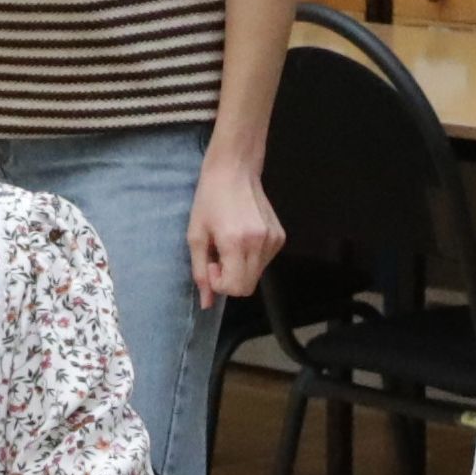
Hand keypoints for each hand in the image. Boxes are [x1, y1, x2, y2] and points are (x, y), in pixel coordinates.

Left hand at [189, 153, 285, 299]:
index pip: (235, 288)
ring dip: (240, 269)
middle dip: (229, 280)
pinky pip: (264, 263)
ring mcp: (273, 240)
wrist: (234, 171)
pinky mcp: (280, 237)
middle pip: (247, 288)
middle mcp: (259, 243)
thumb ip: (200, 272)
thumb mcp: (195, 235)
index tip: (211, 263)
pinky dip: (251, 259)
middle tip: (219, 257)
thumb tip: (207, 303)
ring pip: (256, 277)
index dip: (219, 283)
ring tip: (230, 245)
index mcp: (236, 242)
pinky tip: (242, 238)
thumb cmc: (209, 200)